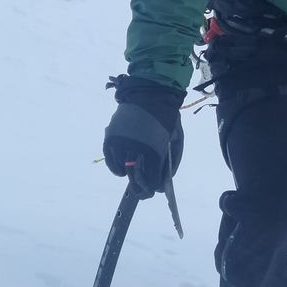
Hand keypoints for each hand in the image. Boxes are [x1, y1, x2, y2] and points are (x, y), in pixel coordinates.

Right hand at [103, 75, 184, 197]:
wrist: (151, 94)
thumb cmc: (166, 118)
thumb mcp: (176, 140)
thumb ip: (170, 162)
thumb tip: (162, 183)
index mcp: (154, 152)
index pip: (151, 181)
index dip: (151, 189)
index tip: (152, 191)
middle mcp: (135, 151)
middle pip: (135, 179)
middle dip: (140, 188)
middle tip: (142, 192)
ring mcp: (122, 144)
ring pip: (122, 170)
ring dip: (128, 176)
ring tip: (134, 176)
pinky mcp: (111, 138)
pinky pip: (110, 159)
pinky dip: (115, 167)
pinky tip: (121, 170)